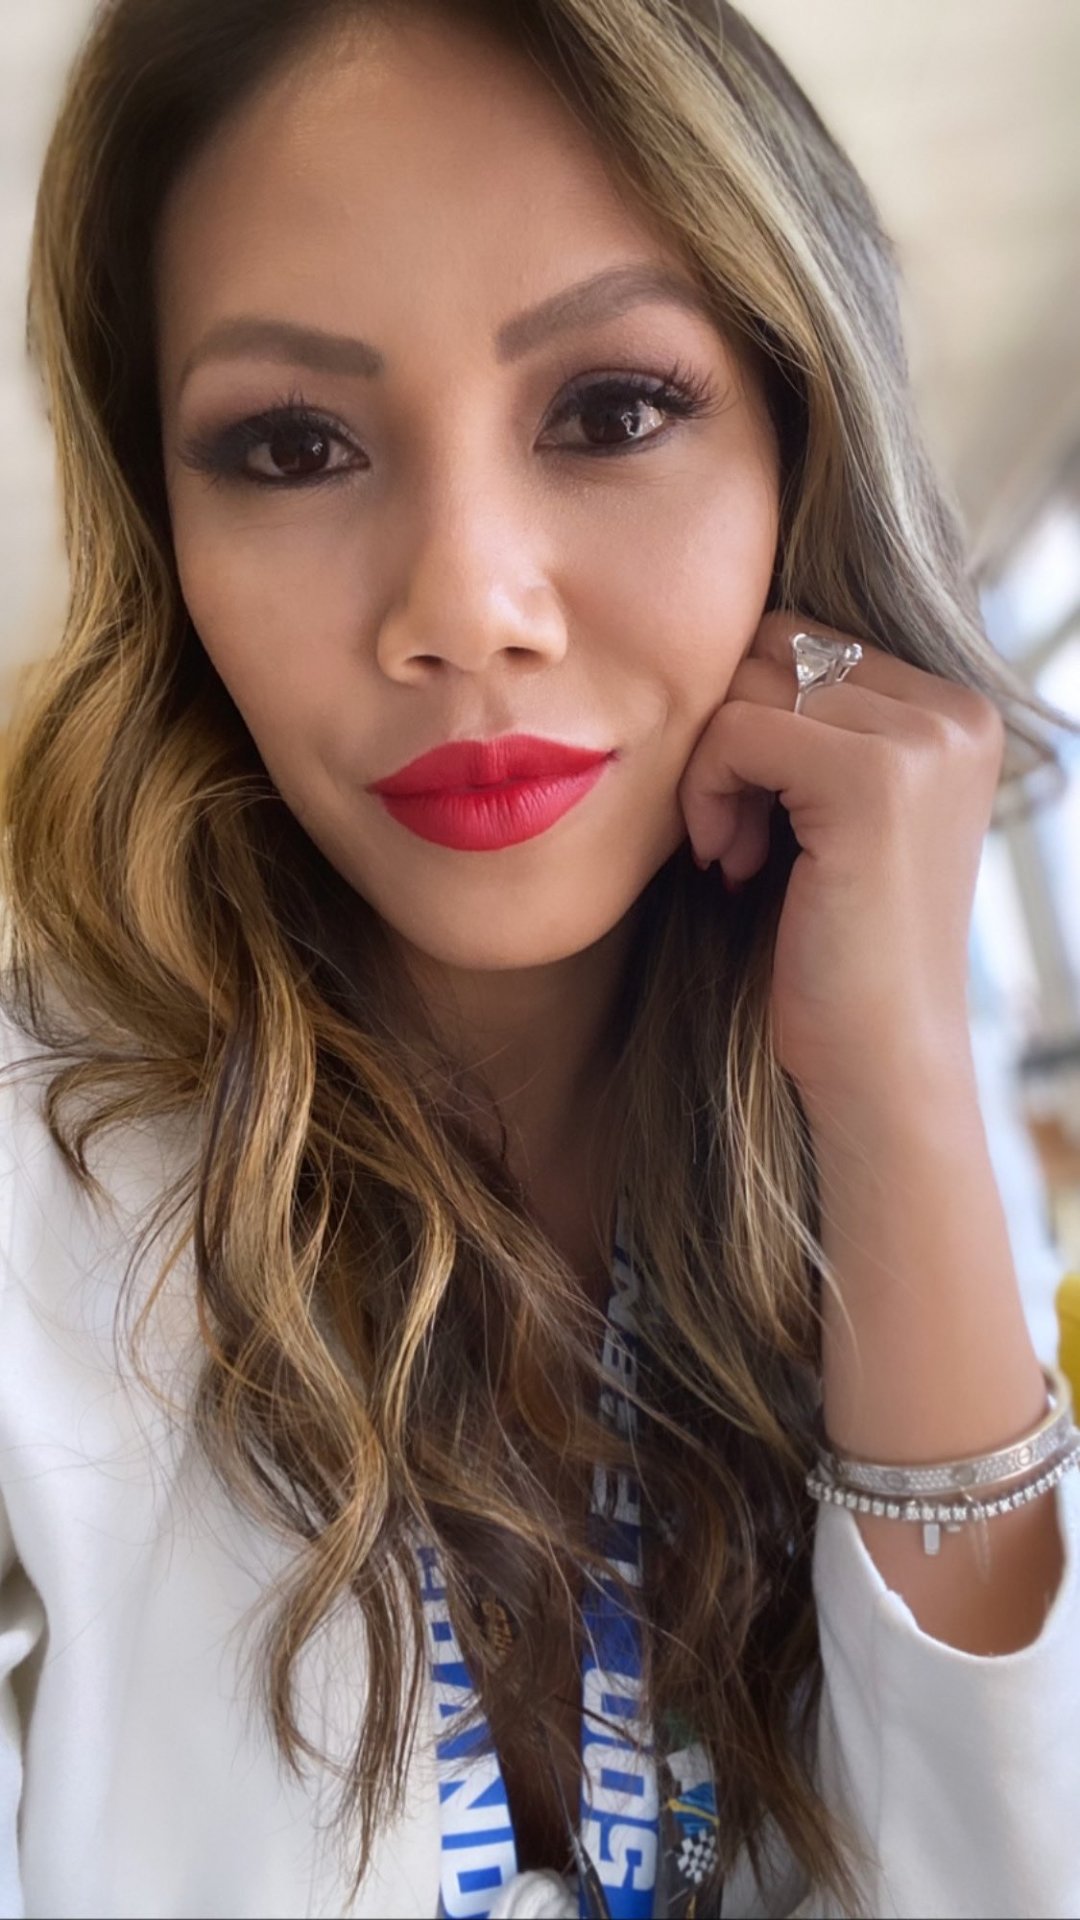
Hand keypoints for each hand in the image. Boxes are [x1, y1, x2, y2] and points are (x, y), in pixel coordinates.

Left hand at [676, 611, 1005, 1114]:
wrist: (876, 1060)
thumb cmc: (833, 945)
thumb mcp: (831, 813)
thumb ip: (811, 724)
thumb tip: (718, 635)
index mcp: (956, 710)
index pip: (802, 639)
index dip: (750, 719)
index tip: (754, 816)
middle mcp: (956, 711)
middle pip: (772, 645)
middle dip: (729, 733)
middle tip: (737, 834)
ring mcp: (924, 740)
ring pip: (747, 684)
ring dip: (713, 769)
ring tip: (737, 853)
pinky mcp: (875, 778)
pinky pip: (735, 730)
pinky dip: (707, 794)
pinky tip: (729, 864)